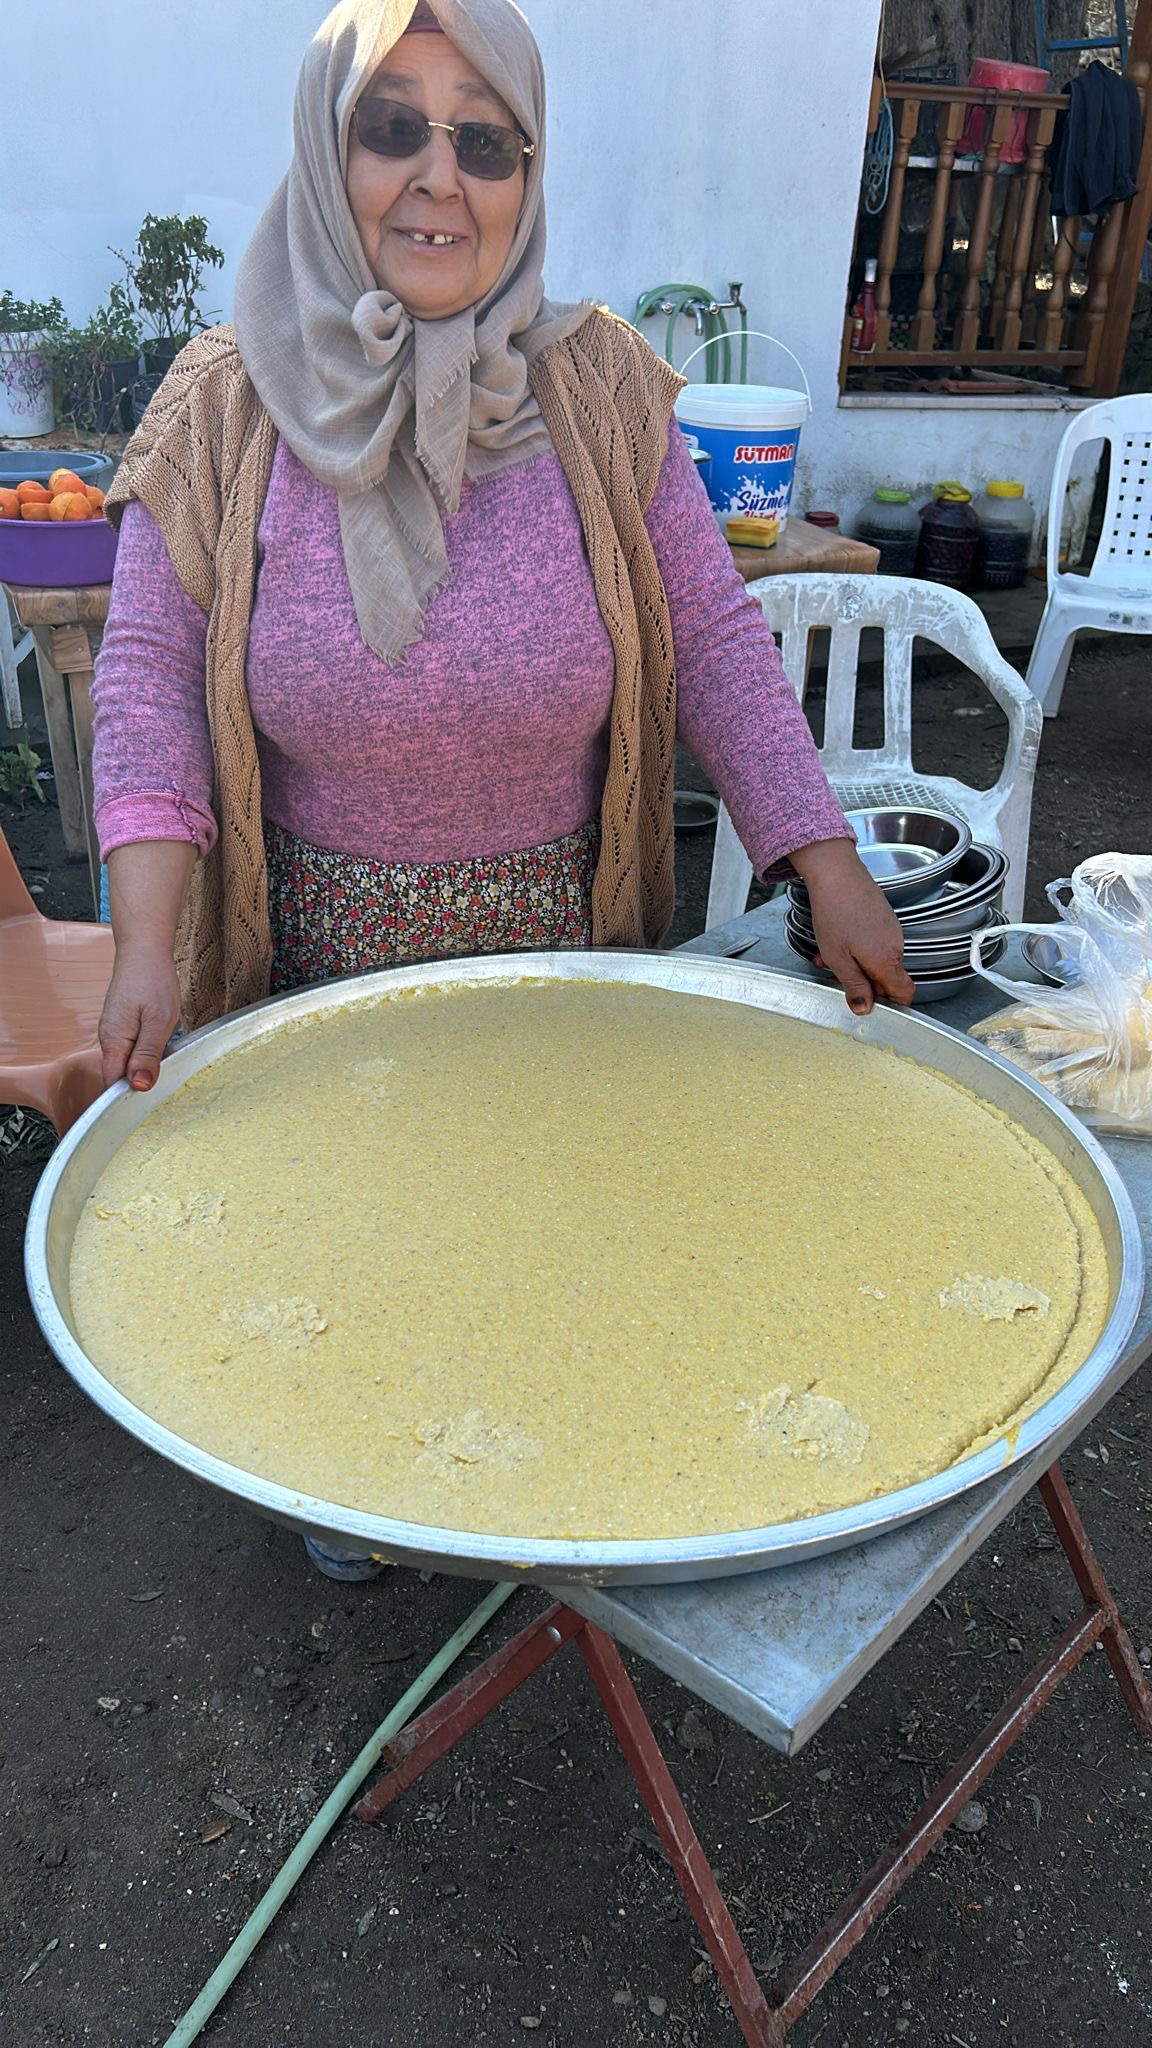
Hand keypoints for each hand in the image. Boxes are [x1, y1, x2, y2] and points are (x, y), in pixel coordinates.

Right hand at [98, 947, 181, 1090]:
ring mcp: (114, 1031)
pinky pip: (132, 1049)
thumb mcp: (159, 1020)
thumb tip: (139, 1086)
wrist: (144, 950)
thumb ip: (148, 1055)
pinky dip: (146, 1053)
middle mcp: (109, 1039)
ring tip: (168, 1062)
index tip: (153, 1101)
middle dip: (140, 1083)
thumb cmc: (153, 980)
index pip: (113, 1083)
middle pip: (120, 1076)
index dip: (130, 1096)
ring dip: (146, 1067)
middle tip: (168, 1083)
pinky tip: (163, 1046)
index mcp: (113, 1041)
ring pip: (127, 1062)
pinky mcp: (123, 1025)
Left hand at [789, 838, 914, 1014]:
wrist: (837, 873)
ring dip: (855, 963)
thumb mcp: (838, 958)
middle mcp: (895, 945)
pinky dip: (857, 947)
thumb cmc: (836, 912)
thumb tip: (864, 1008)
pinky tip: (836, 939)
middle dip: (862, 981)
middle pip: (887, 977)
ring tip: (829, 955)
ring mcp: (891, 929)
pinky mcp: (883, 918)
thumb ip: (853, 986)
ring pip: (876, 959)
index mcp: (887, 960)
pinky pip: (874, 942)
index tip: (873, 1006)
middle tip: (835, 977)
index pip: (905, 992)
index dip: (892, 1003)